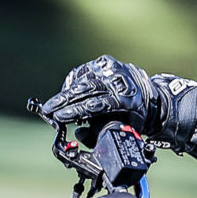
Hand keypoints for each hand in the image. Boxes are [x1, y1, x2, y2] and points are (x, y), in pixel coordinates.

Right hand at [40, 55, 161, 132]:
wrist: (149, 94)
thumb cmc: (133, 117)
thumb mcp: (124, 129)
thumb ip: (102, 135)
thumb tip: (78, 132)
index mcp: (126, 99)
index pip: (96, 105)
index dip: (76, 111)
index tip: (60, 117)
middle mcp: (118, 80)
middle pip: (86, 90)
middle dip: (63, 101)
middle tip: (47, 111)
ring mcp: (111, 69)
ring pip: (82, 80)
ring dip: (65, 94)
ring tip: (53, 106)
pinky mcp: (104, 62)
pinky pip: (82, 72)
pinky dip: (72, 83)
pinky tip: (66, 93)